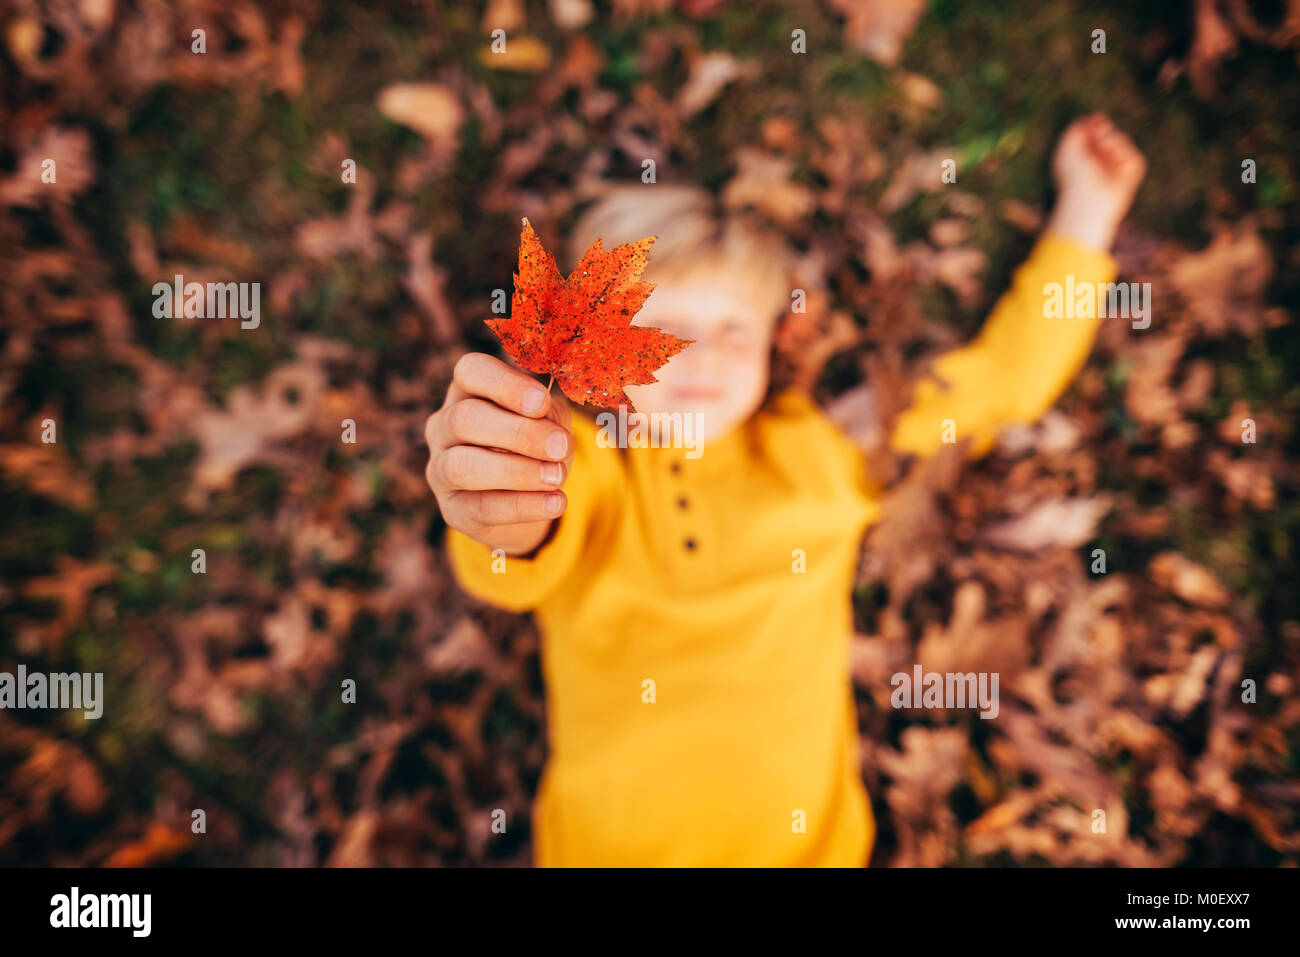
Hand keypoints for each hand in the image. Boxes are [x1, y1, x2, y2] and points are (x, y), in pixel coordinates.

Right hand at [425, 353, 573, 555]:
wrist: (526, 499)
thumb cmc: (536, 446)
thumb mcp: (549, 421)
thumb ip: (549, 417)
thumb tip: (548, 426)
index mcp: (467, 391)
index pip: (471, 371)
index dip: (505, 385)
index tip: (542, 403)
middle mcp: (444, 425)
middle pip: (466, 419)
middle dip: (519, 433)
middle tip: (560, 447)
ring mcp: (440, 469)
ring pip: (463, 466)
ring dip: (517, 472)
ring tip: (556, 477)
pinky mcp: (453, 509)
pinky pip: (482, 507)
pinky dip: (523, 506)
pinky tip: (555, 502)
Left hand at [1046, 113, 1146, 251]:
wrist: (1087, 198)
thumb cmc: (1073, 175)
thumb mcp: (1067, 147)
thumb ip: (1077, 128)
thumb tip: (1093, 119)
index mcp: (1083, 155)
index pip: (1094, 131)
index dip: (1096, 123)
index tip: (1095, 119)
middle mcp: (1100, 160)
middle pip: (1110, 131)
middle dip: (1105, 130)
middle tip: (1098, 137)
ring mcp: (1115, 167)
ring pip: (1123, 140)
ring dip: (1113, 141)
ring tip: (1103, 151)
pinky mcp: (1130, 175)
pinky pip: (1134, 157)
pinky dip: (1125, 155)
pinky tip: (1114, 162)